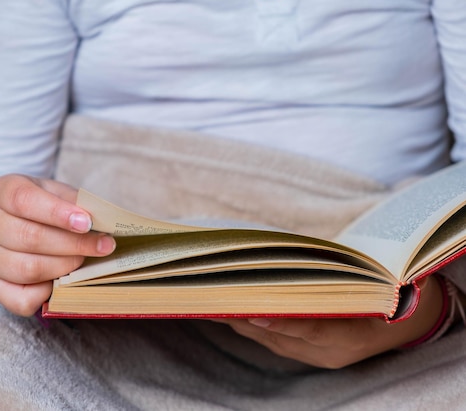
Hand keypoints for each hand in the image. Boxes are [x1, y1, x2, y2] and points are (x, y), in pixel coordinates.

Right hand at [0, 174, 115, 315]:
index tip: (87, 222)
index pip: (24, 201)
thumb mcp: (55, 192)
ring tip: (85, 260)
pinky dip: (46, 294)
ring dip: (65, 266)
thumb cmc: (40, 205)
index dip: (58, 213)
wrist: (12, 221)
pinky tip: (61, 280)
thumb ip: (74, 203)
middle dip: (73, 244)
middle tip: (103, 245)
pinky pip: (20, 300)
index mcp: (1, 193)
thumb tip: (102, 221)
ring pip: (27, 269)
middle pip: (29, 238)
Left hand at [212, 276, 443, 368]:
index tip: (251, 311)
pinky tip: (226, 305)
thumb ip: (361, 279)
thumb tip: (325, 261)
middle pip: (279, 335)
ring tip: (209, 298)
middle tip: (212, 295)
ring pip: (267, 337)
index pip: (314, 330)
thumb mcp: (388, 287)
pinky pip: (267, 337)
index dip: (282, 321)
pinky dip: (247, 320)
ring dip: (239, 317)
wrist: (406, 323)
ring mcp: (314, 355)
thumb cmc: (394, 297)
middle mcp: (328, 352)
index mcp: (354, 337)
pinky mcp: (303, 350)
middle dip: (244, 314)